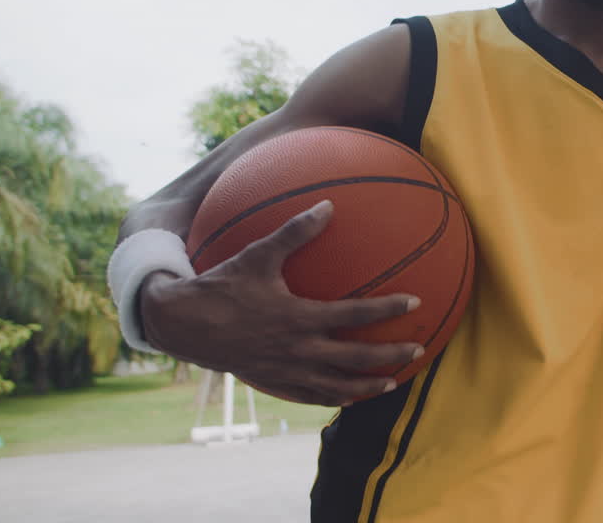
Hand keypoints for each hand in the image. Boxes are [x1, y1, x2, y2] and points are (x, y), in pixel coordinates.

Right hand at [139, 200, 422, 405]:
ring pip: (336, 386)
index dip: (387, 309)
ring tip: (391, 384)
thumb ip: (295, 232)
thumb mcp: (258, 254)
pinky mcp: (273, 382)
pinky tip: (348, 397)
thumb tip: (327, 205)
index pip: (354, 315)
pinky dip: (333, 397)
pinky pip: (310, 395)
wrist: (183, 325)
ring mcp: (286, 371)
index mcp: (299, 317)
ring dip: (367, 386)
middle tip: (419, 351)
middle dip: (390, 356)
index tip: (415, 302)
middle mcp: (297, 349)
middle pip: (355, 359)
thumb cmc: (222, 285)